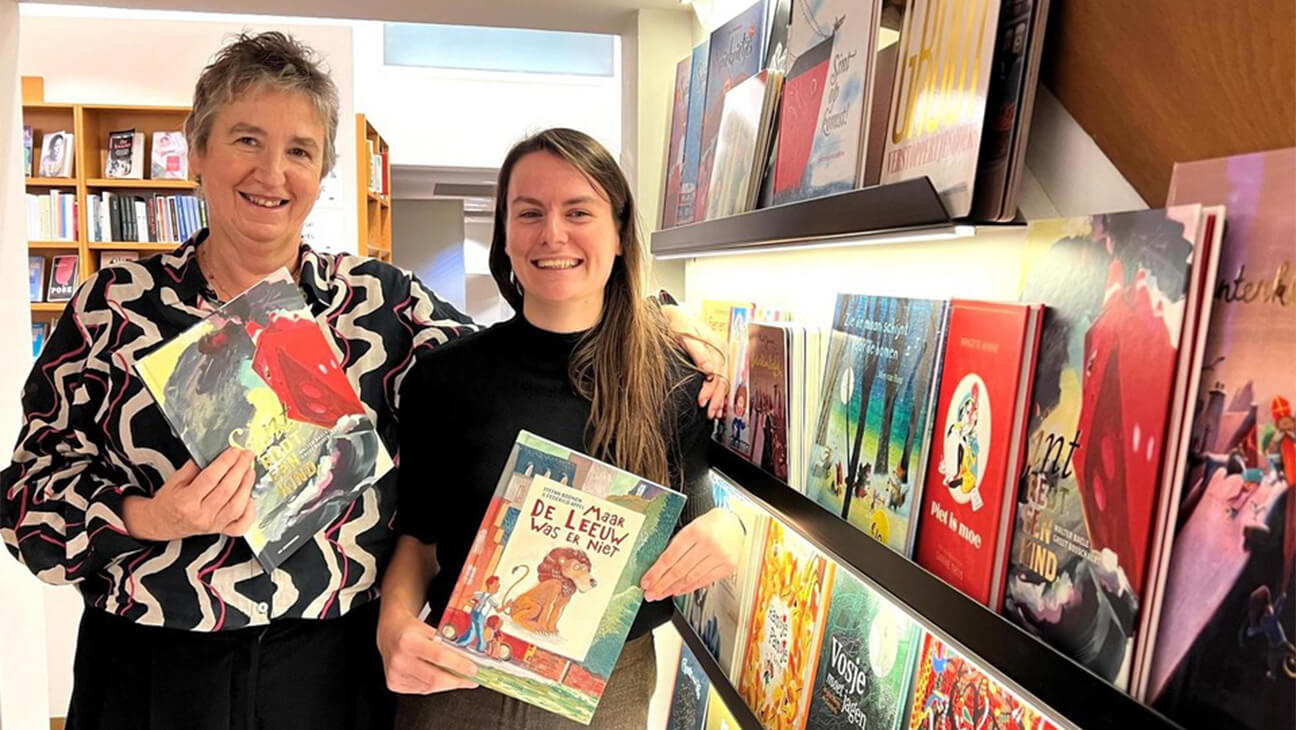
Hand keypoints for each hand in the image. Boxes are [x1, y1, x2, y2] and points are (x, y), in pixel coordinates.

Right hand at [121, 447, 256, 541]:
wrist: (162, 523)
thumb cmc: (169, 501)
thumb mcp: (174, 480)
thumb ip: (194, 467)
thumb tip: (216, 454)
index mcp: (185, 502)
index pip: (211, 478)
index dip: (225, 462)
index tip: (234, 451)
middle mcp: (200, 516)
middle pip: (227, 490)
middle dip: (240, 469)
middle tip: (246, 456)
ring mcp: (212, 525)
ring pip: (237, 506)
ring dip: (247, 485)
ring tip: (250, 470)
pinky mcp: (220, 530)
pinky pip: (241, 525)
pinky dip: (249, 511)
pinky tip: (251, 497)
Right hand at [378, 608, 478, 693]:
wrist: (389, 633)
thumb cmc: (412, 629)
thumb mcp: (429, 629)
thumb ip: (446, 643)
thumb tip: (470, 658)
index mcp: (408, 641)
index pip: (439, 656)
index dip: (458, 664)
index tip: (473, 669)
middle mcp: (399, 659)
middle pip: (435, 677)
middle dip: (457, 680)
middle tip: (471, 679)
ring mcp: (395, 674)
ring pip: (430, 687)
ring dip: (448, 684)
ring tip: (459, 678)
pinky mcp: (394, 684)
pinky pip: (421, 690)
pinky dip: (434, 686)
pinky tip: (441, 679)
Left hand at [641, 508, 744, 601]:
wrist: (735, 522)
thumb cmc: (710, 523)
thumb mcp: (690, 527)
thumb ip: (676, 545)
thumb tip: (658, 567)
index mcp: (695, 531)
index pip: (670, 557)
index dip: (656, 572)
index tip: (646, 582)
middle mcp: (709, 543)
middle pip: (679, 570)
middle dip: (662, 584)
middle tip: (650, 593)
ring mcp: (720, 556)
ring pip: (691, 578)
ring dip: (673, 589)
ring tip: (662, 594)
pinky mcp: (728, 566)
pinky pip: (704, 581)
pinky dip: (689, 587)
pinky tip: (679, 590)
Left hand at [661, 304, 727, 418]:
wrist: (673, 314)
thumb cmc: (678, 321)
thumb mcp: (686, 333)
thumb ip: (698, 352)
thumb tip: (709, 370)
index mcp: (717, 344)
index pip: (718, 373)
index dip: (711, 390)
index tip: (702, 401)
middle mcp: (721, 351)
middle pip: (722, 379)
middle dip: (716, 398)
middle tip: (709, 413)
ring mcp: (719, 355)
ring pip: (723, 381)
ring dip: (719, 398)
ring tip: (714, 413)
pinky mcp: (714, 359)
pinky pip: (721, 378)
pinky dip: (719, 393)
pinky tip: (718, 404)